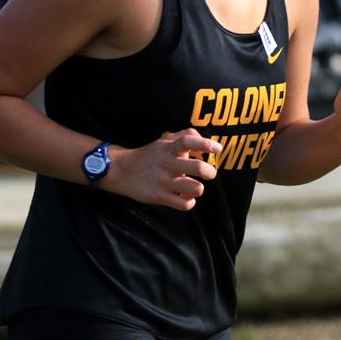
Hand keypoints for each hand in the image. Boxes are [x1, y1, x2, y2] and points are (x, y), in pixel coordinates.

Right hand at [102, 128, 220, 210]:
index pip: (188, 141)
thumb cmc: (149, 155)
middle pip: (198, 167)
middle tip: (210, 173)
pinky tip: (186, 197)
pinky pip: (184, 204)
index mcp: (169, 148)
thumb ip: (184, 136)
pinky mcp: (159, 196)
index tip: (218, 149)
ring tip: (195, 187)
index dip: (205, 144)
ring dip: (199, 188)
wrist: (122, 170)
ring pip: (195, 188)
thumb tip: (204, 138)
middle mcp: (167, 163)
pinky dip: (189, 202)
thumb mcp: (164, 140)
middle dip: (210, 172)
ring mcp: (163, 181)